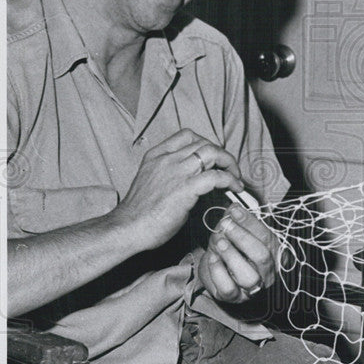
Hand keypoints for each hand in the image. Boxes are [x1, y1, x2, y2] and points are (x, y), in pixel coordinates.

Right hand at [113, 129, 243, 250]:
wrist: (127, 228)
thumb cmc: (139, 213)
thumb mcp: (152, 182)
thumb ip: (170, 175)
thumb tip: (195, 181)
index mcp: (156, 155)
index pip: (187, 135)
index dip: (206, 144)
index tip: (213, 158)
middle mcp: (167, 159)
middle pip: (204, 143)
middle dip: (221, 154)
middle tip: (229, 169)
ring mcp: (176, 171)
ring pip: (212, 152)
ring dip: (229, 163)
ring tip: (235, 177)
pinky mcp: (186, 188)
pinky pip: (216, 176)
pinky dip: (230, 180)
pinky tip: (234, 188)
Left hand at [198, 203, 278, 303]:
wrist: (218, 272)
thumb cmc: (232, 250)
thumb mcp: (236, 233)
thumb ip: (237, 221)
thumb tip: (233, 208)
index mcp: (274, 255)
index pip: (268, 238)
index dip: (250, 223)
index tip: (234, 210)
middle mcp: (267, 274)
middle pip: (262, 257)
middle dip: (242, 237)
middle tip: (226, 224)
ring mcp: (252, 288)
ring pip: (248, 277)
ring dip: (231, 255)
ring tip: (219, 241)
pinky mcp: (234, 298)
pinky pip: (228, 288)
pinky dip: (218, 270)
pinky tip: (213, 257)